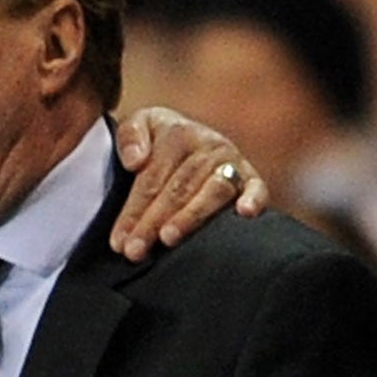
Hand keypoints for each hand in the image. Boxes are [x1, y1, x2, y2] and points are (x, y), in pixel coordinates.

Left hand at [109, 106, 268, 261]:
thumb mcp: (140, 126)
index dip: (132, 211)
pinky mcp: (252, 178)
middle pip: (177, 189)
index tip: (118, 242)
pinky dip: (254, 199)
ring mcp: (232, 162)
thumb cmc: (159, 141)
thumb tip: (135, 161)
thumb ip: (130, 137)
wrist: (192, 139)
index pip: (151, 179)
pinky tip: (244, 214)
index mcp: (178, 133)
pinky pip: (257, 188)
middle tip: (134, 251)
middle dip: (152, 222)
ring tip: (168, 238)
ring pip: (211, 192)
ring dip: (190, 217)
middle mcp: (208, 146)